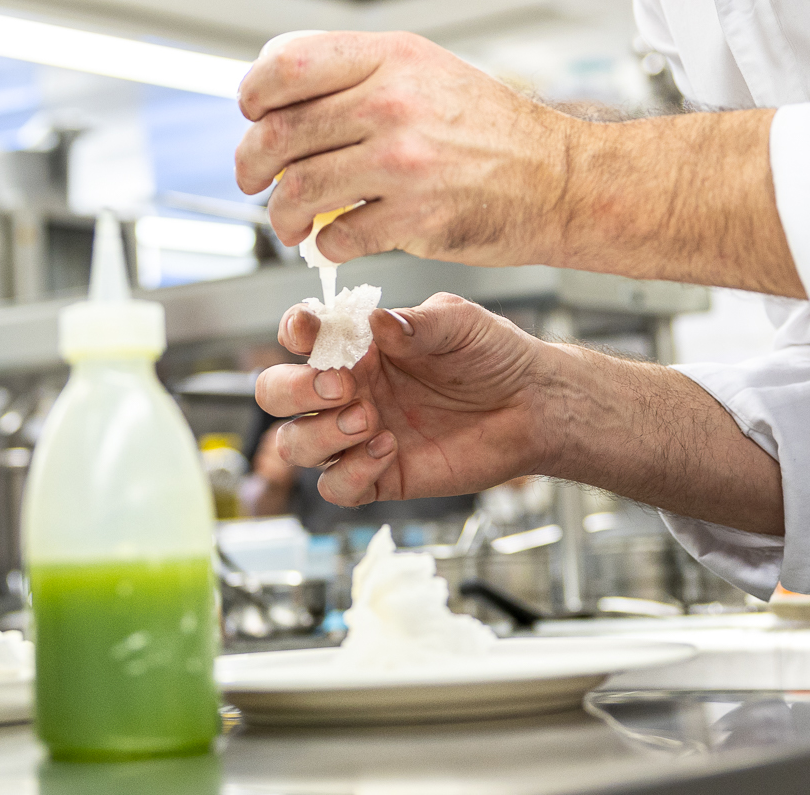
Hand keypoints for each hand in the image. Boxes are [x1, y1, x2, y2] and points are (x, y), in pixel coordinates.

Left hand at [236, 31, 574, 266]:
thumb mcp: (425, 69)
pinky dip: (325, 246)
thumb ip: (355, 75)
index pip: (286, 64)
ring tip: (287, 223)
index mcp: (390, 57)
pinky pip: (337, 237)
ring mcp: (404, 163)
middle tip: (252, 179)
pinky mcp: (416, 218)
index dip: (253, 93)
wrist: (558, 178)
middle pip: (278, 133)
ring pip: (297, 190)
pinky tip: (334, 241)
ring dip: (280, 215)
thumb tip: (276, 97)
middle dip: (250, 165)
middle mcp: (393, 104)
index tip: (253, 114)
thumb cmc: (490, 128)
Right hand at [254, 293, 555, 506]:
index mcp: (357, 346)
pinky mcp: (381, 476)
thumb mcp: (459, 323)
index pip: (302, 336)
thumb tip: (376, 322)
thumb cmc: (494, 355)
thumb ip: (416, 323)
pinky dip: (350, 472)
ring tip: (369, 419)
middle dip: (292, 390)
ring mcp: (358, 435)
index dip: (293, 331)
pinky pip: (336, 487)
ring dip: (320, 434)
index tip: (307, 329)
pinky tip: (388, 449)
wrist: (532, 404)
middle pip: (277, 394)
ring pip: (296, 444)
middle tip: (340, 386)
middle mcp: (349, 389)